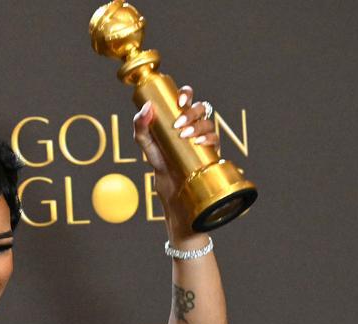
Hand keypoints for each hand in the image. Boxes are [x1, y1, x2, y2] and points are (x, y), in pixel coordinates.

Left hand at [133, 83, 220, 234]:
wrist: (175, 196)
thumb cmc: (162, 169)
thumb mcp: (147, 149)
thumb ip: (141, 129)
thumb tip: (145, 108)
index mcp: (180, 120)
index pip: (187, 99)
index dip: (186, 94)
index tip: (178, 102)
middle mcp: (194, 127)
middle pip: (201, 107)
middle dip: (191, 111)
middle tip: (178, 123)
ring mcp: (205, 139)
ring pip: (208, 122)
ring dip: (197, 125)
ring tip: (184, 136)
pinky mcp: (212, 153)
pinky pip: (216, 139)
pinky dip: (208, 137)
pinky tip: (198, 142)